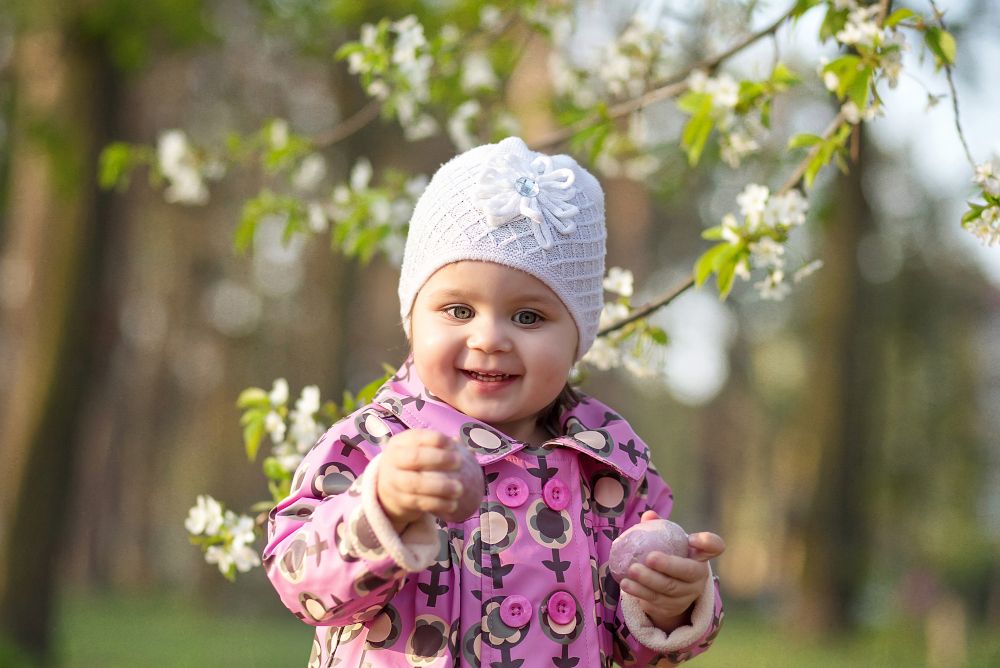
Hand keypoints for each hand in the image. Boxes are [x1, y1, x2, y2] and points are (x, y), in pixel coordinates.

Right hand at [376, 429, 464, 532]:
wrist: (390, 489)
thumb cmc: (412, 465)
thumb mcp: (419, 451)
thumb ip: (440, 447)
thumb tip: (467, 445)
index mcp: (400, 443)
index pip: (417, 436)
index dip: (437, 440)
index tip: (454, 446)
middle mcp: (393, 460)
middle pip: (415, 457)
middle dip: (439, 459)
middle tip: (459, 462)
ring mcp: (394, 482)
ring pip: (416, 484)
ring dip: (440, 486)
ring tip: (459, 489)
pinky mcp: (399, 501)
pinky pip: (419, 502)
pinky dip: (437, 504)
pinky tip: (453, 504)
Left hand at [619, 510, 724, 632]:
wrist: (667, 592)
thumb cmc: (668, 557)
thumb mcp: (666, 543)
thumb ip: (658, 528)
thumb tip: (648, 515)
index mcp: (700, 556)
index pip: (714, 546)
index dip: (707, 542)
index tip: (692, 539)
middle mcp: (698, 576)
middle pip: (688, 572)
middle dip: (669, 565)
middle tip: (649, 558)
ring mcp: (687, 594)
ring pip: (669, 588)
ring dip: (648, 580)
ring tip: (631, 570)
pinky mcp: (672, 607)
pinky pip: (655, 600)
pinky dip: (639, 592)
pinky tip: (627, 584)